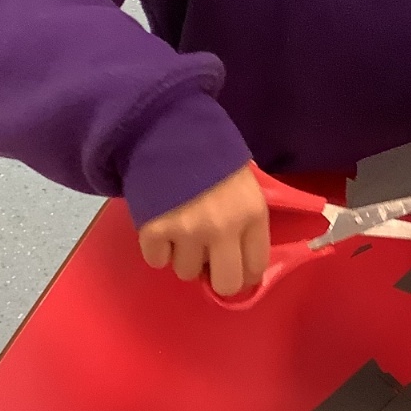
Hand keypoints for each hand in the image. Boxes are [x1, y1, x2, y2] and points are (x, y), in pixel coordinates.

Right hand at [138, 163, 270, 296]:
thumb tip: (240, 259)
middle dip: (216, 276)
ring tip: (180, 228)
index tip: (234, 265)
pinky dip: (157, 248)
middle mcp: (223, 228)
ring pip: (186, 272)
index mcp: (252, 213)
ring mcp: (187, 231)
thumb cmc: (211, 152)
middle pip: (225, 284)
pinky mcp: (154, 231)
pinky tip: (161, 224)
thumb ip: (246, 220)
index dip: (243, 272)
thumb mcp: (244, 182)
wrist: (166, 127)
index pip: (256, 268)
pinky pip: (156, 261)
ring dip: (183, 255)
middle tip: (206, 258)